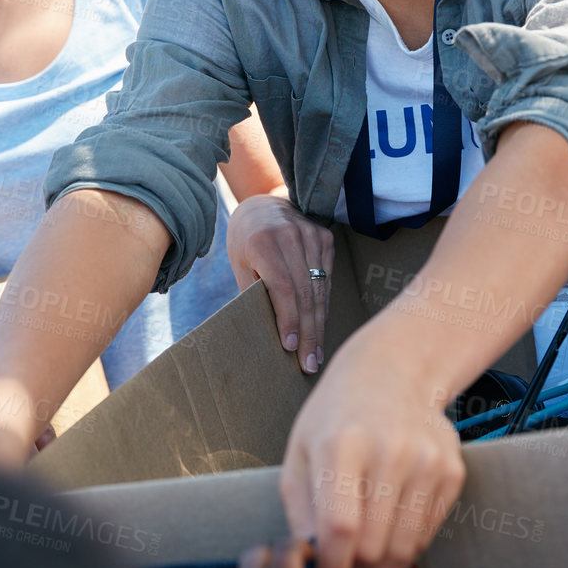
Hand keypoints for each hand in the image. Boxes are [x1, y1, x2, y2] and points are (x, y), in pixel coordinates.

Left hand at [226, 194, 334, 374]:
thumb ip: (252, 291)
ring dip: (319, 325)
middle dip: (309, 332)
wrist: (264, 203)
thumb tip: (265, 331)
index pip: (283, 287)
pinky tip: (321, 328)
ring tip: (317, 354)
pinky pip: (327, 279)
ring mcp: (312, 236)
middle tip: (309, 363)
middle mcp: (291, 236)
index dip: (289, 319)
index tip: (290, 346)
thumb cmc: (246, 239)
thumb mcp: (240, 262)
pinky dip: (324, 306)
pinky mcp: (325, 238)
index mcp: (264, 242)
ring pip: (320, 289)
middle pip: (305, 293)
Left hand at [280, 320, 465, 567]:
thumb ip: (300, 510)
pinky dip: (405, 551)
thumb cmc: (335, 417)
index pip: (341, 528)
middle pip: (375, 545)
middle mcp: (391, 452)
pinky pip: (427, 533)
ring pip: (405, 548)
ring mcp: (428, 462)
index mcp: (343, 445)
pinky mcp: (452, 471)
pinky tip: (387, 548)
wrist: (391, 373)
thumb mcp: (300, 452)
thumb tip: (309, 565)